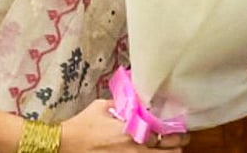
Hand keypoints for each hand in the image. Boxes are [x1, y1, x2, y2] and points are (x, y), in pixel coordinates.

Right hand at [60, 99, 188, 151]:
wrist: (64, 144)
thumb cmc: (82, 125)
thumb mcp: (102, 107)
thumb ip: (122, 104)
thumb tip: (135, 100)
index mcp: (132, 129)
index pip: (165, 132)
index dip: (176, 131)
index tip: (180, 127)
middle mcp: (135, 148)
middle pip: (170, 152)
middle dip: (178, 145)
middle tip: (181, 140)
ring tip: (171, 149)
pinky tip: (153, 152)